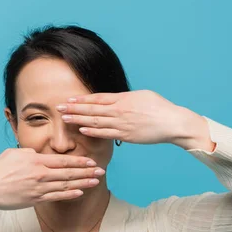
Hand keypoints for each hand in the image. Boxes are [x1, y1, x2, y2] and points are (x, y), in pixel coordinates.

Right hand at [0, 148, 105, 210]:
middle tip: (100, 170)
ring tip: (95, 181)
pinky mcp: (36, 199)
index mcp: (35, 160)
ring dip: (83, 183)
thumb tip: (40, 153)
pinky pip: (57, 196)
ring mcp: (39, 188)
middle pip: (69, 172)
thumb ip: (30, 152)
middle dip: (87, 171)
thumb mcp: (13, 153)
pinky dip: (70, 194)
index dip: (79, 161)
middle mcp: (40, 174)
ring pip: (66, 185)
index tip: (91, 161)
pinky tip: (80, 192)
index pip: (62, 160)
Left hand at [56, 90, 192, 144]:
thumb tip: (113, 99)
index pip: (97, 98)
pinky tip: (82, 131)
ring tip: (65, 119)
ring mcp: (122, 124)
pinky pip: (106, 134)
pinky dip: (93, 132)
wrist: (172, 122)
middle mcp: (120, 111)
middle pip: (92, 109)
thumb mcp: (141, 95)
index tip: (69, 99)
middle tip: (59, 108)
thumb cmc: (159, 107)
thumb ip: (124, 98)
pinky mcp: (126, 136)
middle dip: (74, 109)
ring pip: (96, 122)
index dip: (81, 99)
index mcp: (123, 99)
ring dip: (79, 120)